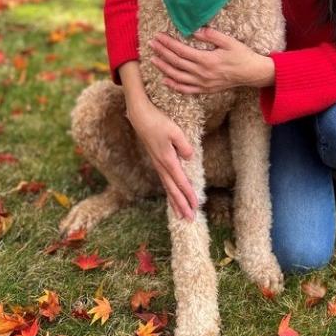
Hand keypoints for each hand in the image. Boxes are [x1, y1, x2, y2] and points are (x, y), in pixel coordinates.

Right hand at [125, 96, 197, 219]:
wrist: (140, 115)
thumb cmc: (158, 121)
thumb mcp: (175, 131)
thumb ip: (184, 146)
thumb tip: (189, 158)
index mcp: (167, 160)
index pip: (181, 182)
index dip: (188, 195)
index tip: (196, 207)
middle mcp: (161, 165)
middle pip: (173, 190)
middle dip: (181, 205)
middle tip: (189, 220)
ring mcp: (157, 163)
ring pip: (167, 187)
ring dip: (175, 201)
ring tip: (180, 214)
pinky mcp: (156, 159)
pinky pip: (164, 180)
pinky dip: (169, 191)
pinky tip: (172, 194)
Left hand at [148, 27, 274, 94]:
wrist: (251, 73)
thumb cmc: (241, 55)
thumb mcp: (228, 41)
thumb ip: (211, 35)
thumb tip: (194, 31)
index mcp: (207, 60)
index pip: (181, 51)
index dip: (168, 44)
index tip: (158, 37)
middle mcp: (202, 74)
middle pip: (176, 63)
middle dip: (162, 53)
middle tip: (151, 44)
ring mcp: (203, 84)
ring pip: (178, 77)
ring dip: (164, 68)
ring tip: (153, 60)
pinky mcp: (205, 90)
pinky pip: (186, 90)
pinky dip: (174, 85)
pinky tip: (165, 80)